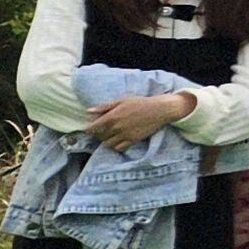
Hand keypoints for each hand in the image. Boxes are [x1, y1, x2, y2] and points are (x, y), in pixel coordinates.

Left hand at [82, 90, 196, 149]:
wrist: (159, 110)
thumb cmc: (140, 103)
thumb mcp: (121, 101)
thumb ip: (104, 107)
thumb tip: (88, 111)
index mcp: (111, 117)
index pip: (92, 128)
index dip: (90, 129)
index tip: (92, 128)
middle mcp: (116, 127)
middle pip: (99, 137)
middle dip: (99, 134)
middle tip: (104, 130)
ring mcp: (124, 135)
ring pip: (108, 144)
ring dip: (107, 140)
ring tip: (111, 135)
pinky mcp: (133, 140)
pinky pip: (119, 148)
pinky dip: (116, 146)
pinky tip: (119, 140)